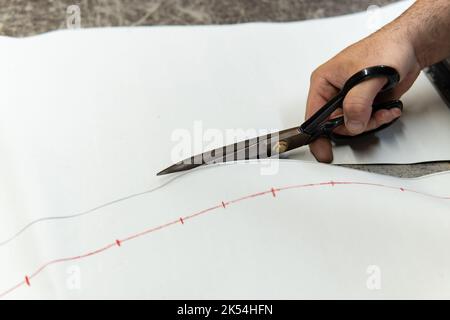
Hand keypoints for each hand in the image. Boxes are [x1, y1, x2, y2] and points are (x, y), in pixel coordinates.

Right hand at [306, 30, 420, 161]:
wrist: (410, 45)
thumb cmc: (386, 48)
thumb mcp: (368, 77)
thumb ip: (357, 103)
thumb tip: (352, 123)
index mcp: (324, 81)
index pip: (314, 115)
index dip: (317, 135)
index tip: (322, 150)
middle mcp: (334, 91)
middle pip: (334, 124)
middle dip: (355, 124)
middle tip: (370, 116)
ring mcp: (349, 97)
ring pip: (352, 124)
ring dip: (371, 121)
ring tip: (383, 110)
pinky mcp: (363, 102)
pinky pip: (365, 121)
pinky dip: (379, 118)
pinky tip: (388, 108)